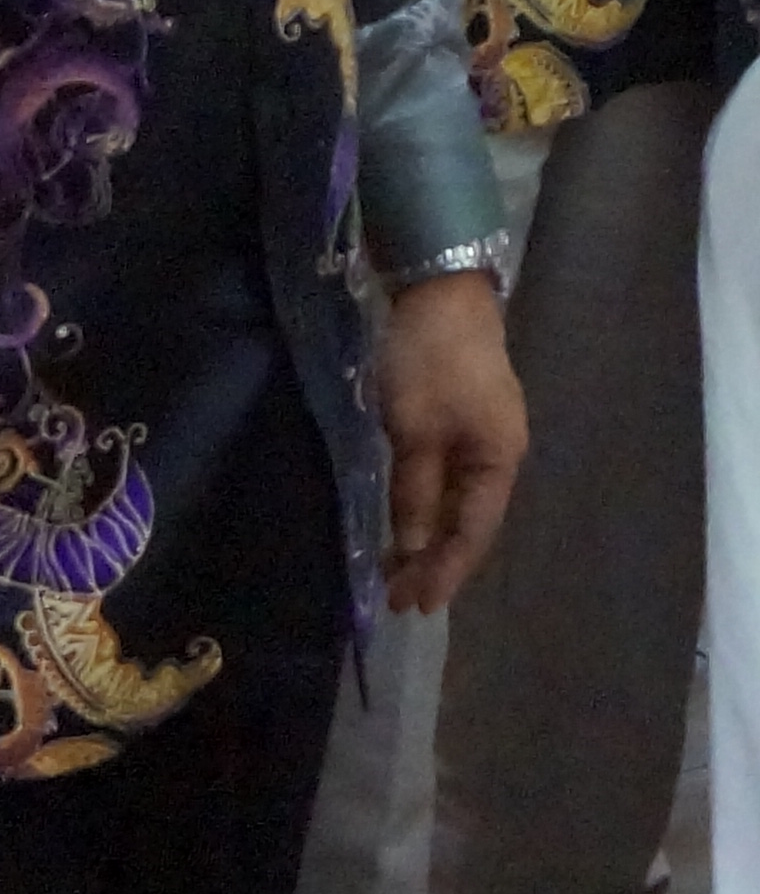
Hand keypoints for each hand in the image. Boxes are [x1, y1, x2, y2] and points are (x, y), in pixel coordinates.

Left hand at [378, 267, 527, 612]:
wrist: (440, 287)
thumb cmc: (430, 360)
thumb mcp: (415, 429)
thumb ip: (415, 490)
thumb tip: (412, 546)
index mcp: (499, 461)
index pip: (473, 534)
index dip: (444, 572)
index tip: (415, 605)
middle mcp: (498, 454)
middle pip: (468, 521)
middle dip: (433, 560)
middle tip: (395, 596)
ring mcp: (482, 434)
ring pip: (455, 500)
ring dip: (427, 533)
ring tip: (394, 569)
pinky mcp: (461, 416)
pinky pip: (446, 475)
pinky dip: (426, 501)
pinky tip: (405, 517)